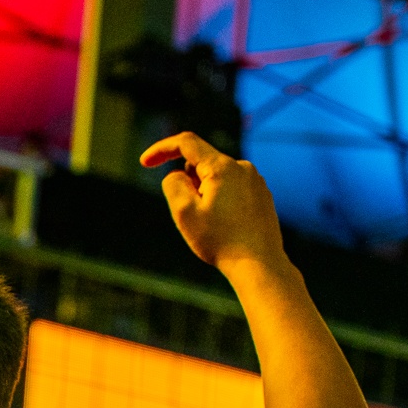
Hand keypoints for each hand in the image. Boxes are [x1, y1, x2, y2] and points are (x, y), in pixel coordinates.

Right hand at [139, 132, 286, 272]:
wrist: (258, 264)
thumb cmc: (220, 241)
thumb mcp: (184, 212)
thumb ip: (172, 183)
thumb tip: (177, 174)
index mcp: (222, 167)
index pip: (186, 142)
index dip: (161, 149)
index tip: (145, 162)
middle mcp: (242, 167)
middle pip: (201, 163)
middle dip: (187, 182)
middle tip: (191, 216)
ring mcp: (255, 180)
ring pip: (216, 177)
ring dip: (204, 193)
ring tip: (211, 224)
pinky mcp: (262, 194)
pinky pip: (232, 188)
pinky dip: (220, 201)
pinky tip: (224, 227)